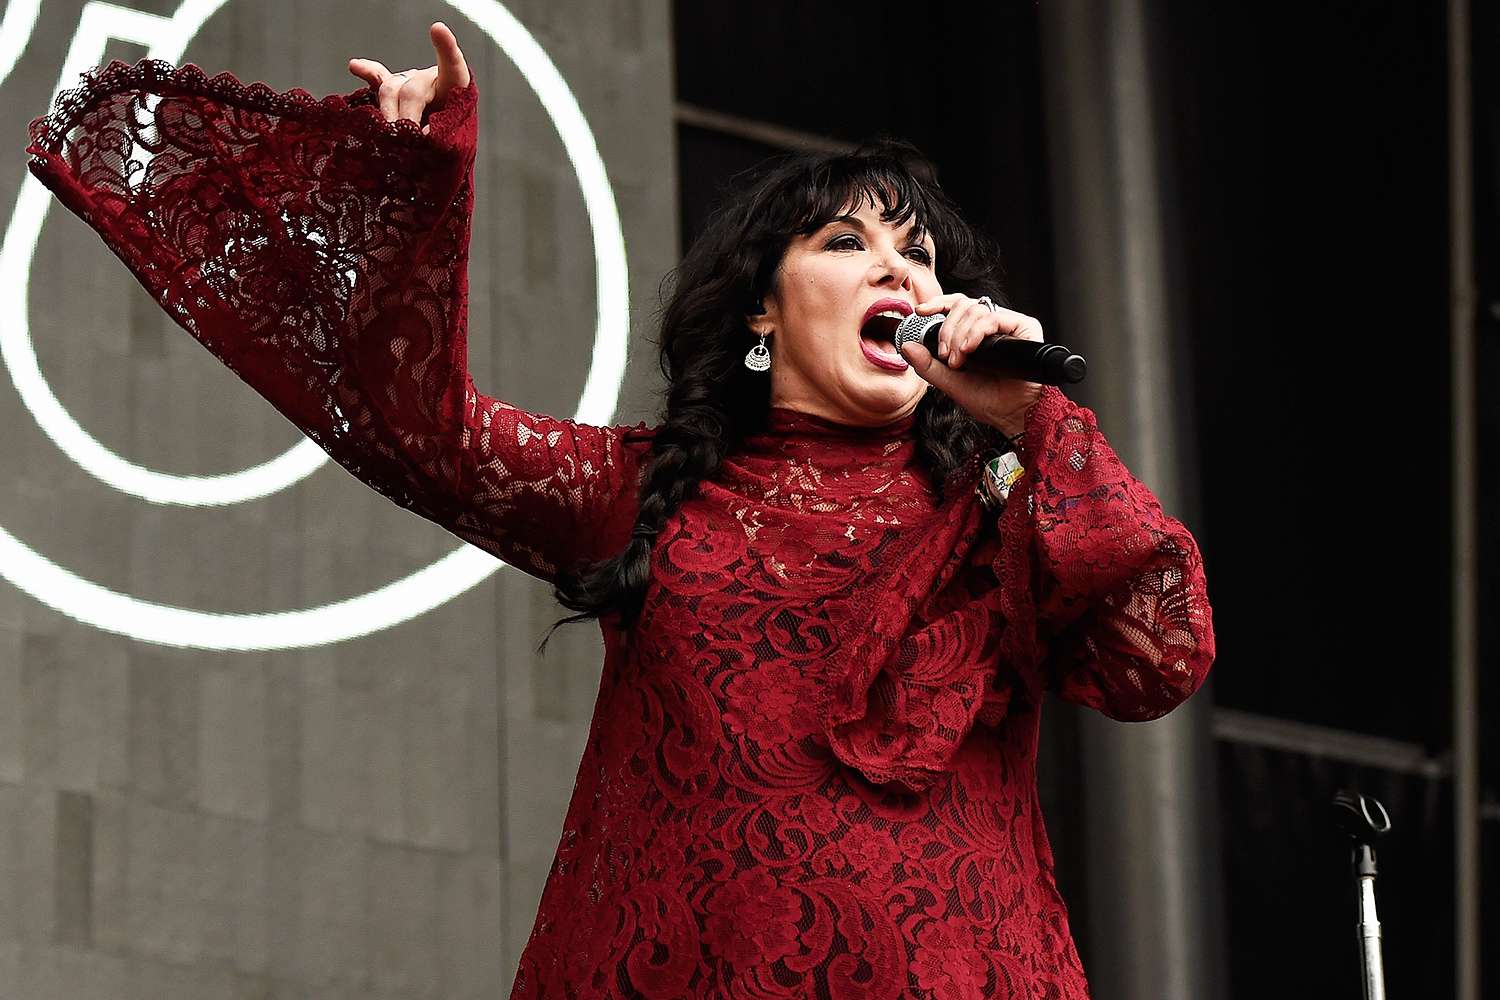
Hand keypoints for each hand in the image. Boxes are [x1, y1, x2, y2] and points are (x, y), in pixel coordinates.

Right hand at [347, 22, 470, 133]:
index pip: (452, 65)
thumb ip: (438, 136)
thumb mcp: (454, 140)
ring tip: (391, 136)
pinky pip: (377, 78)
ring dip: (387, 113)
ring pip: (390, 89)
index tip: (437, 30)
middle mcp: (430, 78)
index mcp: (455, 86)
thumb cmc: (452, 140)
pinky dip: (367, 72)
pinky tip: (355, 66)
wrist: (446, 143)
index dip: (446, 47)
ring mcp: (410, 81)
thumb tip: (418, 135)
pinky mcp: (394, 89)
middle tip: (408, 141)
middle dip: (407, 118)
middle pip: (411, 90)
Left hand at [896, 293, 1045, 437]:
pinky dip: (976, 332)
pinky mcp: (1023, 327)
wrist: (1011, 414)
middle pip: (963, 305)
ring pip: (975, 309)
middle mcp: (991, 325)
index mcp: (974, 333)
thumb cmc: (987, 399)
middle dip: (947, 329)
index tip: (921, 311)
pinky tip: (969, 349)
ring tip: (958, 359)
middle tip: (945, 354)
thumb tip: (906, 346)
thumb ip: (927, 365)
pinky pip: (993, 318)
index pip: (956, 306)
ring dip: (960, 334)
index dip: (938, 303)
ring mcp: (1007, 324)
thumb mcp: (949, 381)